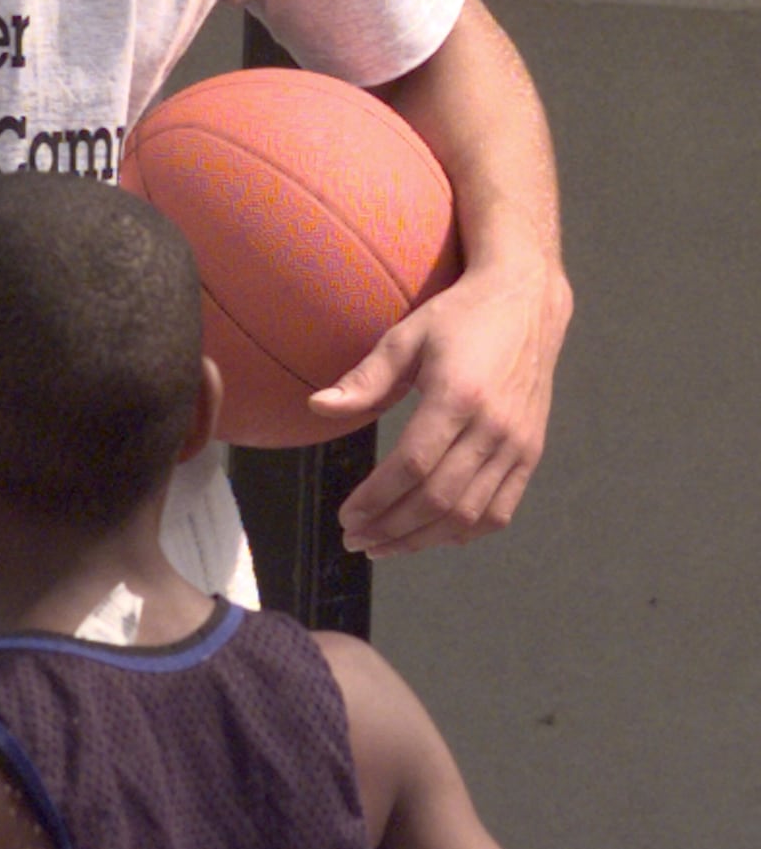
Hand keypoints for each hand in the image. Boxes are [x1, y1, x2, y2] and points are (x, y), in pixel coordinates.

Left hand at [308, 249, 571, 556]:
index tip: (346, 516)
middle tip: (356, 540)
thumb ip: (365, 379)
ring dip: (422, 540)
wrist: (526, 302)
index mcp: (458, 396)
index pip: (411, 467)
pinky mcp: (531, 452)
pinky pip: (499, 511)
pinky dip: (463, 532)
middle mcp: (494, 427)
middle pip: (438, 500)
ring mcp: (518, 444)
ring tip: (383, 546)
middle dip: (391, 529)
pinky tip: (430, 534)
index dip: (375, 499)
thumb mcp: (405, 336)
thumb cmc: (458, 317)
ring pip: (468, 515)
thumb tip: (316, 407)